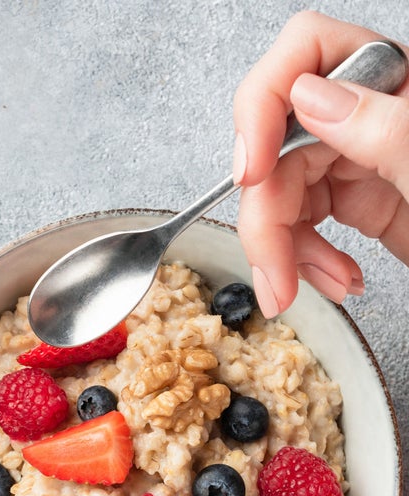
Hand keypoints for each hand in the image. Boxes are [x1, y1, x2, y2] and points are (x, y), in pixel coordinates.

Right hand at [232, 11, 408, 315]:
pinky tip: (335, 279)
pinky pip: (303, 221)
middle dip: (267, 218)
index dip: (264, 106)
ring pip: (282, 191)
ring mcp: (361, 158)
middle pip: (278, 145)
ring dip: (282, 250)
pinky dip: (305, 259)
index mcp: (398, 83)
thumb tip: (310, 96)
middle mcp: (371, 113)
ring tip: (305, 290)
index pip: (307, 55)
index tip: (252, 170)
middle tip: (275, 277)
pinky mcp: (356, 201)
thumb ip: (386, 130)